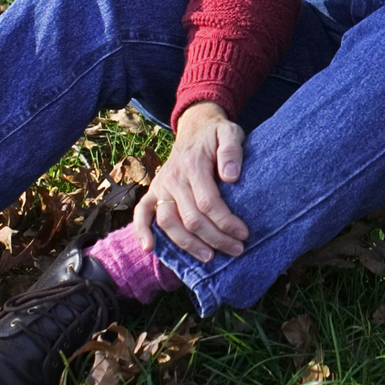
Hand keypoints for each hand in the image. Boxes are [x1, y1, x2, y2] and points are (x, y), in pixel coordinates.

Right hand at [131, 102, 248, 261]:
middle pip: (191, 218)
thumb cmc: (216, 134)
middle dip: (215, 238)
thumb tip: (230, 176)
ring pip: (168, 222)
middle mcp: (173, 178)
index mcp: (193, 165)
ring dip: (188, 244)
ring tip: (209, 257)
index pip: (208, 203)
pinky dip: (142, 231)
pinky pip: (142, 213)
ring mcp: (160, 186)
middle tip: (236, 249)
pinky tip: (149, 248)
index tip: (243, 234)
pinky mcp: (153, 191)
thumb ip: (232, 151)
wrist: (195, 127)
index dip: (226, 222)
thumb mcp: (231, 133)